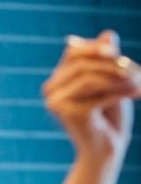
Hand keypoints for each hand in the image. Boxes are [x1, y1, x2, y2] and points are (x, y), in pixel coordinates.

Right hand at [44, 31, 138, 163]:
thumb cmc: (109, 114)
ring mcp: (56, 103)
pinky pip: (98, 95)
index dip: (95, 48)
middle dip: (112, 65)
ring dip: (119, 79)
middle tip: (137, 73)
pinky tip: (136, 95)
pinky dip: (120, 94)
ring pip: (89, 78)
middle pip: (81, 64)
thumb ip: (107, 60)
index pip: (73, 53)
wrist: (106, 149)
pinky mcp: (68, 114)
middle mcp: (51, 90)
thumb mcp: (111, 82)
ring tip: (139, 85)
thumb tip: (108, 34)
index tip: (117, 51)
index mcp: (58, 80)